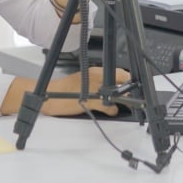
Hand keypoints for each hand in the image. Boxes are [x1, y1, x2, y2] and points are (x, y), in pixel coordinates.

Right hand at [0, 67, 131, 116]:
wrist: (50, 95)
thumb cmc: (65, 90)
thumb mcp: (83, 81)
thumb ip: (98, 82)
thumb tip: (112, 89)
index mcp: (95, 71)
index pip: (119, 71)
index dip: (128, 80)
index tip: (131, 87)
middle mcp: (96, 77)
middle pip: (121, 80)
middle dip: (127, 89)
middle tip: (129, 97)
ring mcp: (94, 88)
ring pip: (117, 92)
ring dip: (122, 99)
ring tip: (121, 104)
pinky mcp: (91, 101)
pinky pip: (108, 105)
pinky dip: (112, 110)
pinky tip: (111, 111)